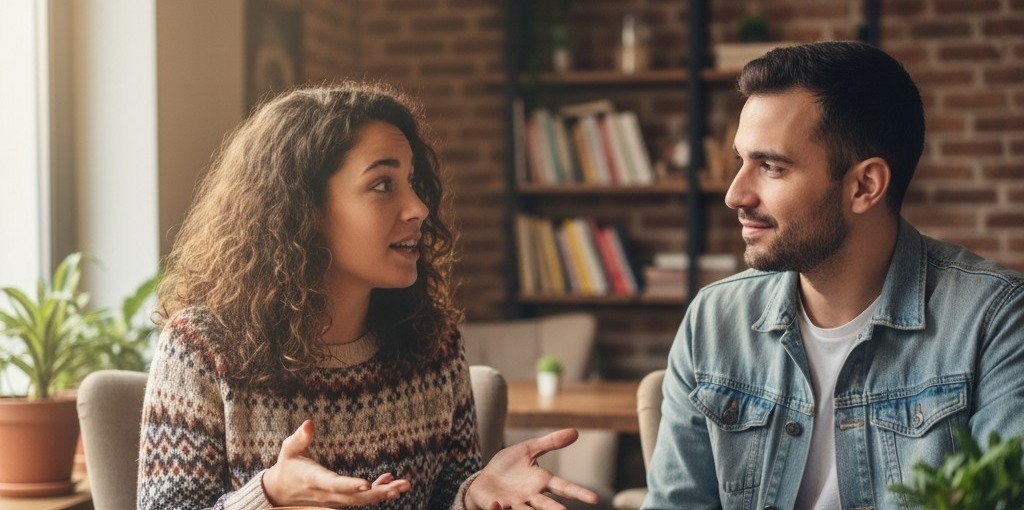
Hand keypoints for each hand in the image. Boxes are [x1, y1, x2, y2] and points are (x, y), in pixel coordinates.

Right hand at [262, 420, 410, 506]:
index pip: (334, 484)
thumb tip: (309, 422)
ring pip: (361, 501)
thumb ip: (300, 438)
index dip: (350, 486)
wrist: (279, 492)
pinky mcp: (339, 499)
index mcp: (313, 479)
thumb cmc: (287, 466)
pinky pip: (360, 499)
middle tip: (401, 486)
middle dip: (379, 493)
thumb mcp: (289, 449)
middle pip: (354, 498)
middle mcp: (326, 493)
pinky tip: (391, 481)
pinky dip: (377, 491)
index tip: (367, 485)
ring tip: (404, 485)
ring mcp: (334, 499)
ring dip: (383, 493)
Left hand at [466, 428, 599, 509]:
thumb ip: (551, 442)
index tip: (595, 499)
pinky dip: (498, 509)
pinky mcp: (498, 507)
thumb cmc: (509, 466)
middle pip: (546, 504)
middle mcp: (531, 496)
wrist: (484, 479)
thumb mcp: (528, 449)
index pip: (564, 487)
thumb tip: (575, 431)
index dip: (578, 493)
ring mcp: (515, 503)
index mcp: (541, 481)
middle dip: (554, 509)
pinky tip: (498, 504)